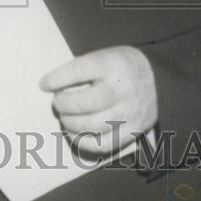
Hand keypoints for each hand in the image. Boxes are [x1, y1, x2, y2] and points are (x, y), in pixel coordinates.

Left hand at [40, 46, 157, 156]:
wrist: (157, 75)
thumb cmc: (118, 66)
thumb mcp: (103, 56)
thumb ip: (80, 70)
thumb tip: (48, 88)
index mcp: (113, 65)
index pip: (78, 71)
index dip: (56, 79)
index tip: (44, 84)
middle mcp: (123, 89)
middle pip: (83, 103)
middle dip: (62, 104)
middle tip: (57, 102)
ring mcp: (130, 112)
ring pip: (90, 126)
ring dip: (69, 123)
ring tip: (64, 116)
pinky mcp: (133, 130)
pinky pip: (103, 144)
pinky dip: (82, 141)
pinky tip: (74, 132)